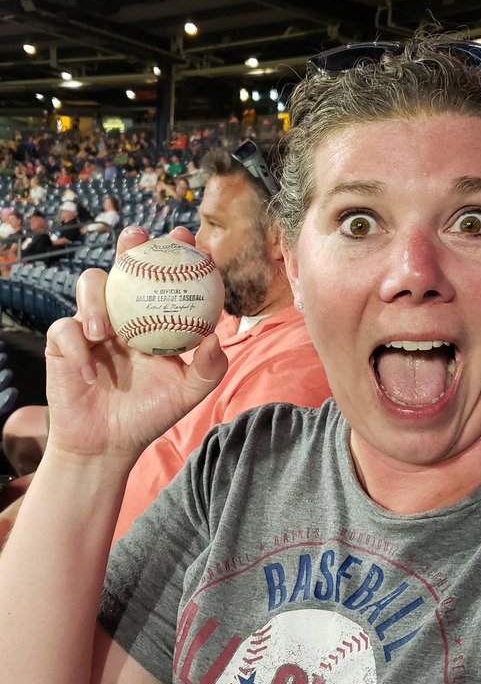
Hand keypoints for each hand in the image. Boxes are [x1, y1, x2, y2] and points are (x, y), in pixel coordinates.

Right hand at [44, 226, 226, 459]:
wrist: (109, 444)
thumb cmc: (149, 414)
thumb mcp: (186, 394)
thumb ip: (207, 369)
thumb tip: (214, 339)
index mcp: (151, 316)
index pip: (162, 274)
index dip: (174, 250)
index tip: (187, 238)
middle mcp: (122, 312)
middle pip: (122, 264)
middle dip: (129, 243)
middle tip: (138, 238)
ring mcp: (90, 324)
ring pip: (89, 285)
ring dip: (97, 300)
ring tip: (106, 331)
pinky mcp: (62, 343)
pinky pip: (65, 330)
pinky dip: (78, 350)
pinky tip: (91, 372)